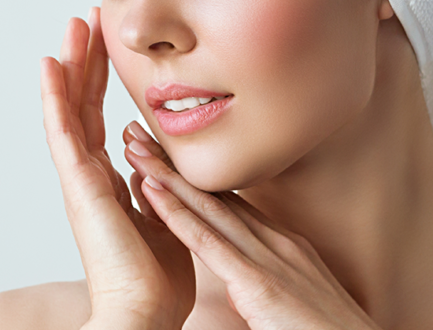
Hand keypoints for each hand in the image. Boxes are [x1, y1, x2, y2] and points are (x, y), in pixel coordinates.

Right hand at [40, 8, 194, 329]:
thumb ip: (156, 189)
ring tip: (73, 26)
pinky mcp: (78, 184)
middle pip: (83, 106)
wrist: (145, 311)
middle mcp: (89, 175)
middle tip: (87, 21)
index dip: (102, 83)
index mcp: (109, 183)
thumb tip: (151, 165)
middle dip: (85, 62)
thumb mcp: (165, 219)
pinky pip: (62, 131)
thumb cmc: (156, 278)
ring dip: (70, 66)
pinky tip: (50, 64)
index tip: (106, 48)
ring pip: (69, 109)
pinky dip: (54, 96)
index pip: (102, 120)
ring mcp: (79, 178)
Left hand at [123, 122, 382, 329]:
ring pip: (205, 208)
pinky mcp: (259, 284)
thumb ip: (272, 281)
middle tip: (139, 134)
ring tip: (134, 148)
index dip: (193, 179)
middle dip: (173, 165)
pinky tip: (151, 192)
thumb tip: (249, 282)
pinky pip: (208, 243)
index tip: (164, 156)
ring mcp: (269, 259)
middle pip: (214, 195)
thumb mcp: (299, 297)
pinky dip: (176, 214)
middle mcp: (276, 242)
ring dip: (165, 176)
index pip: (229, 203)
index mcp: (284, 245)